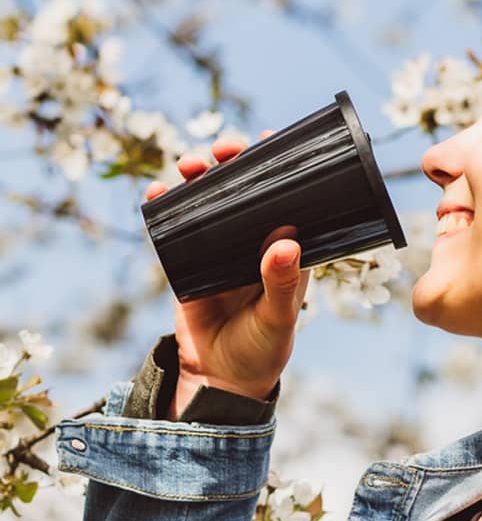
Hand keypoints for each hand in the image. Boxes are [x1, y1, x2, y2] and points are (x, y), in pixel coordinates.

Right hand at [145, 131, 309, 418]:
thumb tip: (286, 242)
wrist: (219, 381)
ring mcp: (219, 248)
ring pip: (208, 200)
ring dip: (198, 176)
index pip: (286, 199)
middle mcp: (254, 241)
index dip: (278, 167)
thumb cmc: (262, 350)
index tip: (269, 139)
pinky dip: (164, 206)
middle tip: (224, 152)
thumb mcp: (277, 318)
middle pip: (243, 189)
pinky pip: (175, 226)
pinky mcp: (186, 260)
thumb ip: (282, 285)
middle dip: (232, 164)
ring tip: (190, 165)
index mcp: (285, 249)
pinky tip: (156, 191)